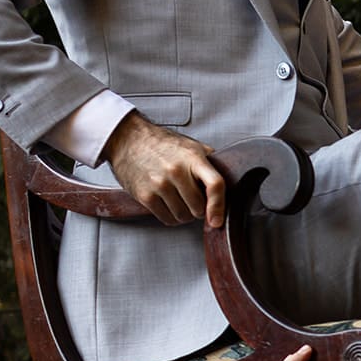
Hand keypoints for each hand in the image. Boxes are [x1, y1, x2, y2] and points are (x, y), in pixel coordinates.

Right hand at [103, 111, 224, 228]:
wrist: (127, 139)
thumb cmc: (162, 144)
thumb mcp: (190, 146)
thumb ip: (211, 161)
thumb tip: (232, 176)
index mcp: (193, 158)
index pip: (215, 185)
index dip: (219, 206)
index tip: (217, 220)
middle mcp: (176, 171)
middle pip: (198, 208)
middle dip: (199, 209)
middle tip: (193, 200)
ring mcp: (159, 184)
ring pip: (183, 217)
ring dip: (185, 214)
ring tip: (180, 201)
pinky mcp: (145, 195)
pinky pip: (167, 219)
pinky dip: (171, 217)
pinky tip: (169, 205)